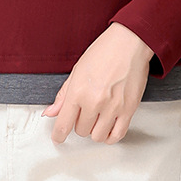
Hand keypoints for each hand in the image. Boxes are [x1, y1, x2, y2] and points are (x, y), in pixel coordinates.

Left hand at [41, 22, 152, 144]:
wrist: (130, 43)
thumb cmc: (104, 51)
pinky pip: (117, 135)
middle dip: (80, 123)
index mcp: (78, 91)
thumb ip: (63, 94)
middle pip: (81, 130)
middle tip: (84, 111)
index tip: (58, 137)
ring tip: (97, 117)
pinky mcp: (128, 110)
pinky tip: (108, 127)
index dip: (58, 134)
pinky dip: (110, 136)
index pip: (63, 124)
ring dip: (95, 130)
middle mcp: (94, 102)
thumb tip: (51, 112)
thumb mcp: (77, 69)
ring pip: (97, 136)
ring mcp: (112, 107)